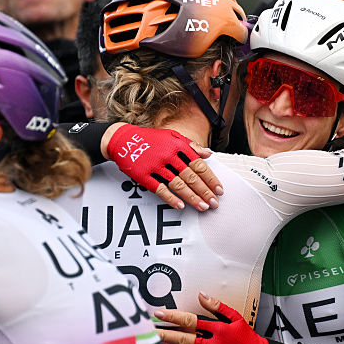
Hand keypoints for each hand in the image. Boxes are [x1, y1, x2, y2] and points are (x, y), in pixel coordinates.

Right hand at [106, 124, 222, 210]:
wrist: (124, 139)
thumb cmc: (150, 139)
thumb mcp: (172, 136)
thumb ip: (191, 146)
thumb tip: (208, 154)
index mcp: (178, 146)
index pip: (199, 165)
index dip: (211, 178)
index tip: (219, 189)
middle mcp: (168, 155)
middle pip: (191, 177)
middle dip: (205, 191)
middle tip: (214, 203)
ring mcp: (156, 166)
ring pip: (178, 185)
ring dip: (192, 197)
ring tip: (202, 207)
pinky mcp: (144, 175)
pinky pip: (159, 189)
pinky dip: (170, 198)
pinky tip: (180, 206)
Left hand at [154, 292, 267, 343]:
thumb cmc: (247, 337)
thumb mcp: (235, 317)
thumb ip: (217, 306)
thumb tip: (201, 294)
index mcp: (218, 329)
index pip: (191, 320)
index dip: (174, 317)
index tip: (159, 314)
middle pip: (185, 339)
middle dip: (165, 335)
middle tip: (149, 332)